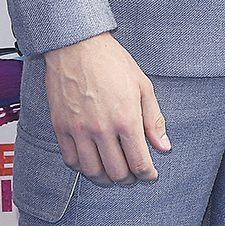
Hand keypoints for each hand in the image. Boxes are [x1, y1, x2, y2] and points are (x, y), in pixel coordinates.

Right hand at [44, 32, 169, 186]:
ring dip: (106, 180)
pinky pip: (71, 161)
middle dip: (129, 180)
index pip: (139, 163)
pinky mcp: (61, 127)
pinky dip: (83, 169)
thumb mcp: (143, 86)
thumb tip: (163, 147)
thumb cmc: (112, 62)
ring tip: (114, 174)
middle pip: (117, 173)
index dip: (148, 175)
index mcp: (126, 118)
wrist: (78, 45)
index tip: (150, 176)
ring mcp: (79, 130)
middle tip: (133, 176)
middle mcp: (102, 128)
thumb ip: (154, 119)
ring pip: (93, 172)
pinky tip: (92, 162)